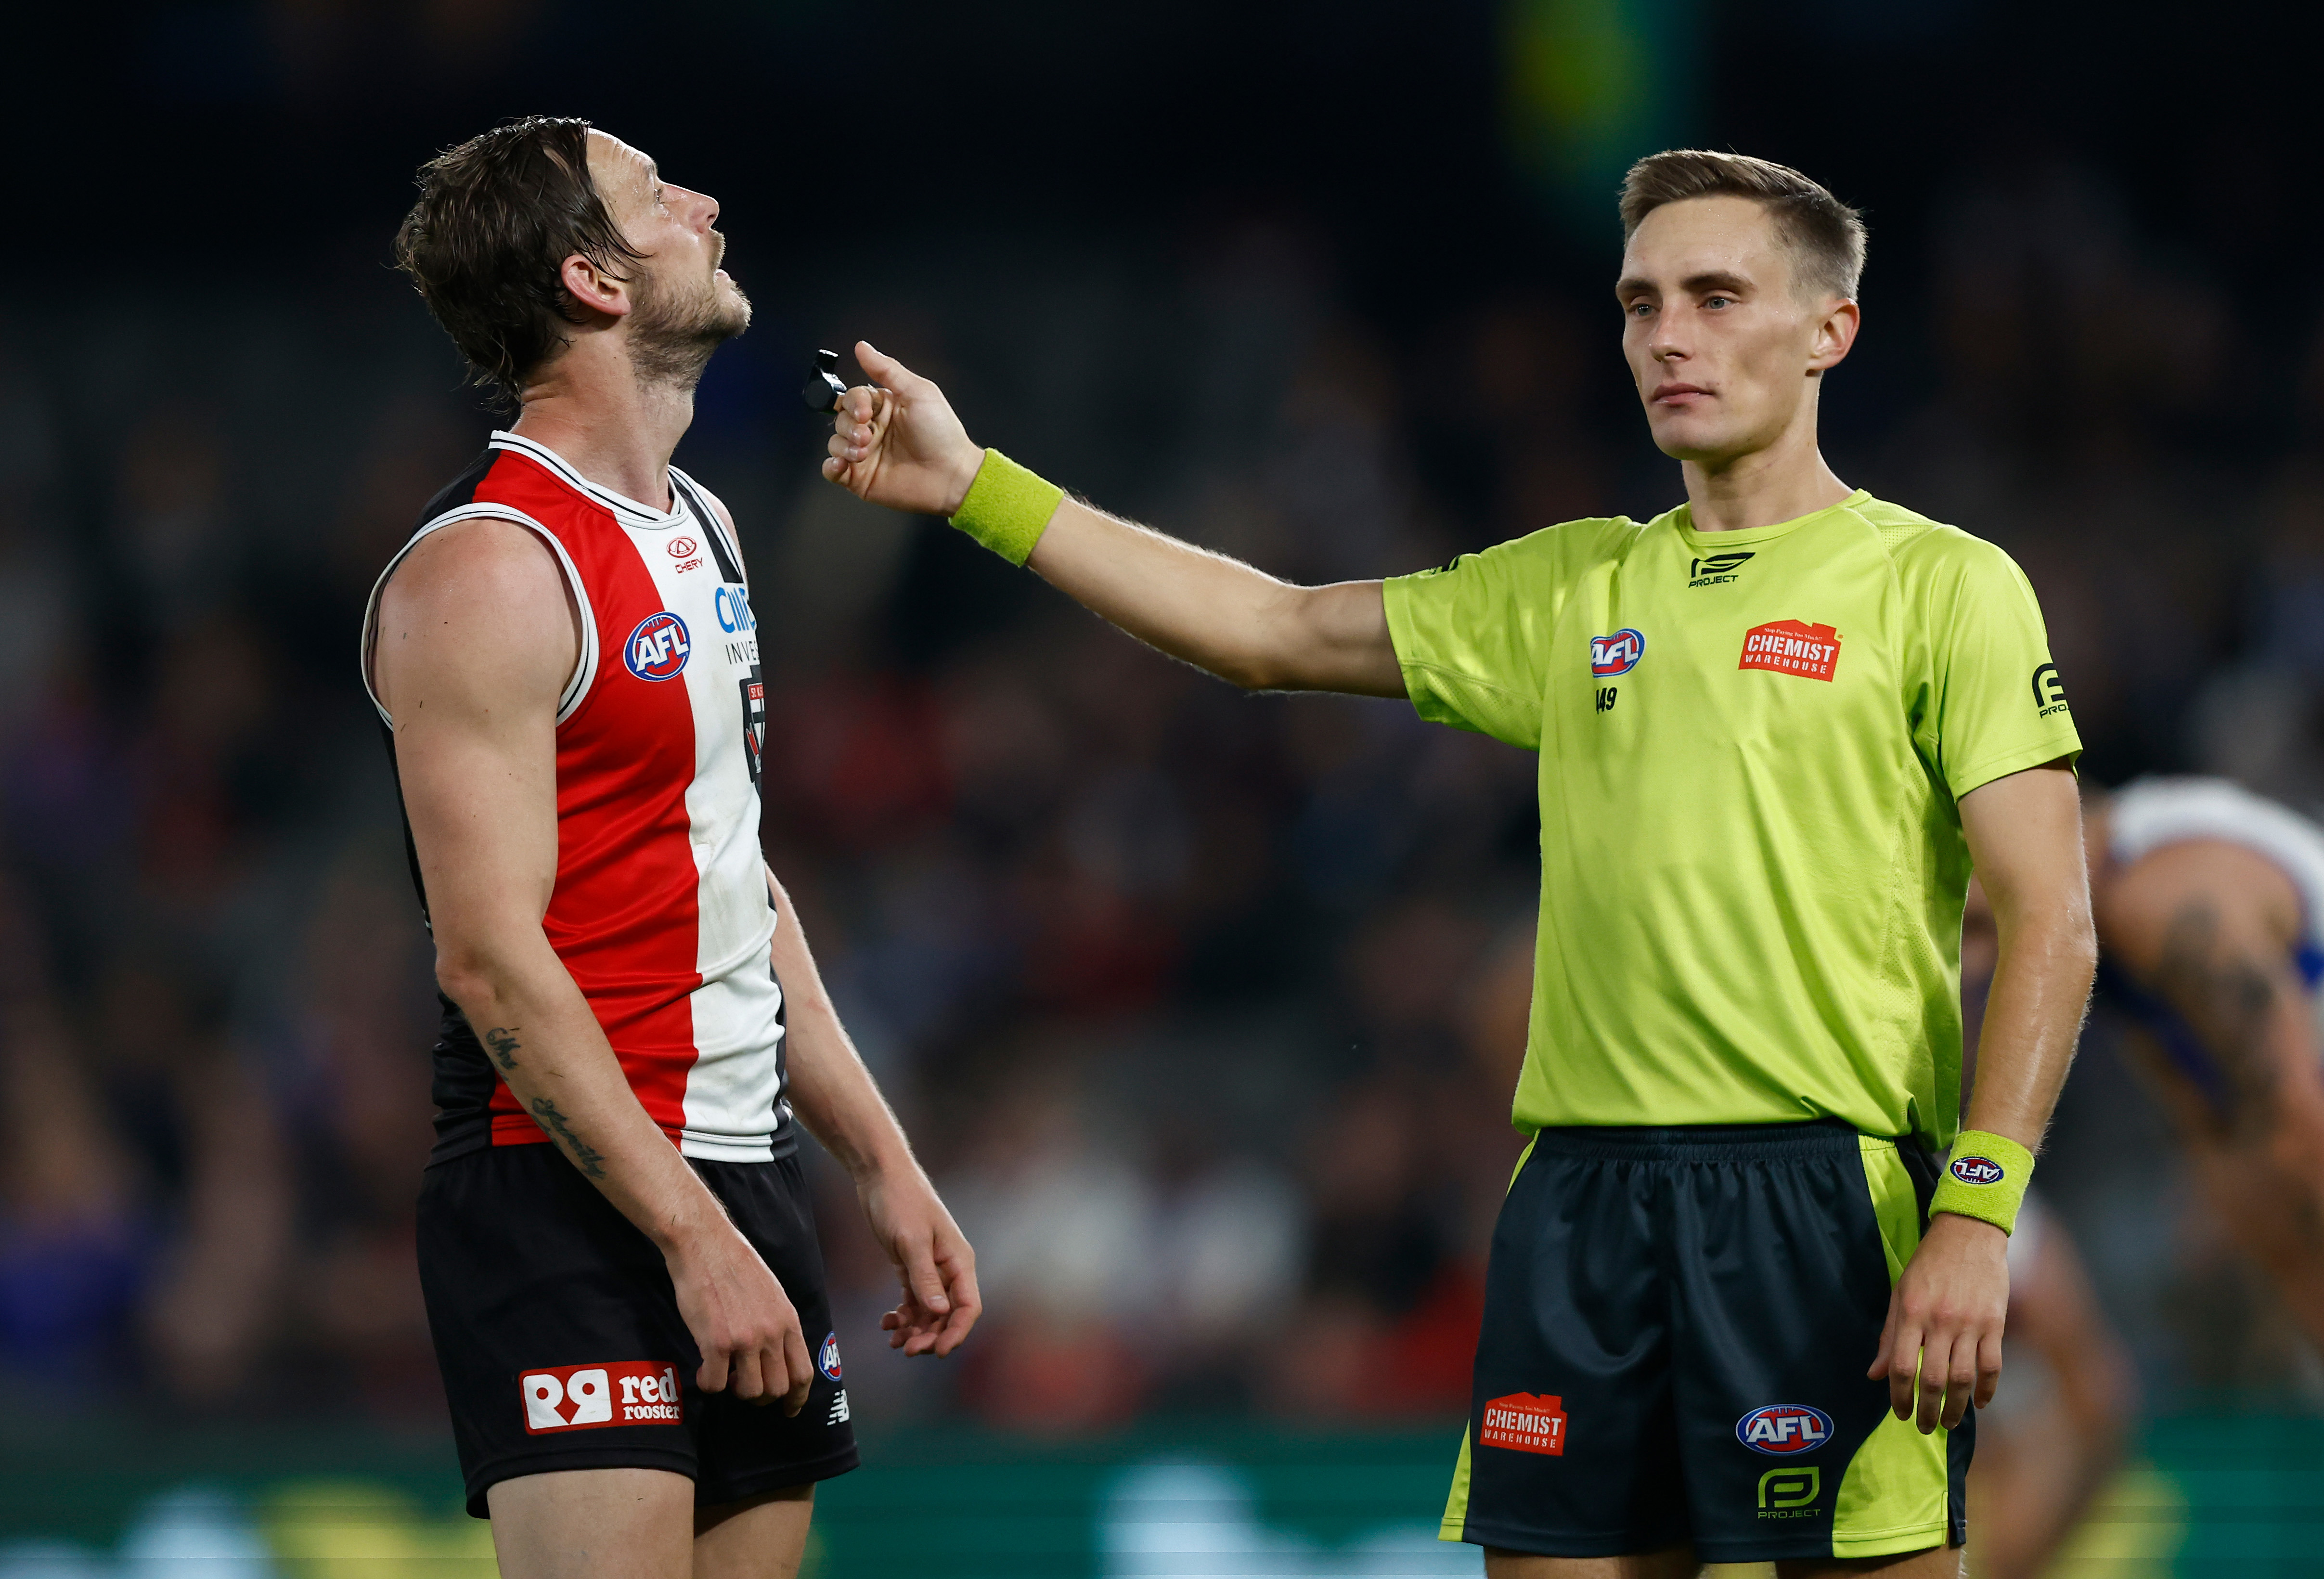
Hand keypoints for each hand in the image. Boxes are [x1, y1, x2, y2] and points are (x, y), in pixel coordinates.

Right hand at [666, 1222, 814, 1413]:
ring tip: (724, 1374)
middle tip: (744, 1386)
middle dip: (761, 1396)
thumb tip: (778, 1353)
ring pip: (748, 1391)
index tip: (790, 1409)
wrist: (705, 1243)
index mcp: (788, 1321)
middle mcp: (771, 1333)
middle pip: (777, 1388)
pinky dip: (708, 1383)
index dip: (797, 1397)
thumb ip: (778, 1324)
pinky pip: (715, 1384)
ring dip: (734, 1390)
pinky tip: (703, 1369)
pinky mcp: (715, 1342)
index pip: (803, 1373)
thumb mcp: (772, 1294)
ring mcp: (744, 1339)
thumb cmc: (736, 1265)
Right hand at [821, 341, 985, 516]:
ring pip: (835, 442)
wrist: (951, 475)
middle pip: (841, 418)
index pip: (853, 397)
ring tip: (863, 452)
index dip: (854, 402)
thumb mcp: (918, 392)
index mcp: (884, 407)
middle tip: (868, 435)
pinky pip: (832, 470)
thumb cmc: (942, 434)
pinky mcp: (860, 478)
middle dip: (849, 425)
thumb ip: (887, 369)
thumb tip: (862, 347)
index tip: (866, 412)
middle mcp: (872, 429)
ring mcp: (865, 454)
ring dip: (844, 444)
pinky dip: (831, 466)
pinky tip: (843, 464)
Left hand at [857, 1163, 981, 1356]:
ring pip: (930, 1312)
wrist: (881, 1177)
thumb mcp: (912, 1240)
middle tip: (906, 1349)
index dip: (956, 1332)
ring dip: (916, 1330)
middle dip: (931, 1336)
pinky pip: (914, 1301)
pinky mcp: (912, 1267)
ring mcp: (931, 1269)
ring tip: (893, 1340)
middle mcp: (949, 1268)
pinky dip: (903, 1316)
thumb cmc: (901, 1201)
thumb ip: (925, 1277)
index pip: (968, 1306)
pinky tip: (887, 1322)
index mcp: (959, 1261)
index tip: (937, 1352)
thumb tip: (940, 1312)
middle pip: (948, 1314)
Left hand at [1867, 1210, 2008, 1431]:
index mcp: (1912, 1312)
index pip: (1903, 1366)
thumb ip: (1890, 1336)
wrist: (1968, 1233)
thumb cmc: (1929, 1264)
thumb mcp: (1900, 1293)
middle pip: (1934, 1379)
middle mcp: (1941, 1321)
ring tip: (1950, 1423)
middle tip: (1925, 1427)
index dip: (1899, 1396)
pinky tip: (1980, 1403)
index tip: (1899, 1413)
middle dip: (1927, 1410)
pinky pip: (1992, 1365)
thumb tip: (1875, 1374)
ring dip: (1957, 1407)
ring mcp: (1970, 1323)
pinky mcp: (1995, 1323)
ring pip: (1964, 1378)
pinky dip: (1987, 1389)